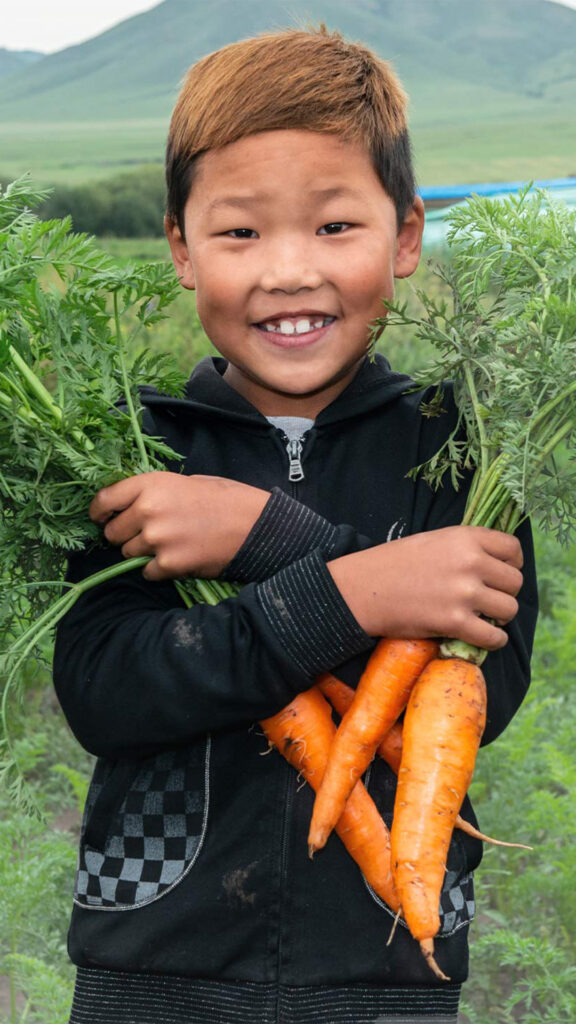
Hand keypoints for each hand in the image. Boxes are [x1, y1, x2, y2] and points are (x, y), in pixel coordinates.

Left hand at [89, 472, 269, 579]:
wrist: (255, 526)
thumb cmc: (226, 499)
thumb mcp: (187, 482)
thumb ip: (155, 493)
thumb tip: (130, 507)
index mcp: (151, 484)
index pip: (105, 500)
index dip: (99, 513)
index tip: (101, 520)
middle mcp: (148, 510)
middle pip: (113, 533)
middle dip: (124, 536)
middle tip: (145, 535)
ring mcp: (157, 539)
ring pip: (128, 554)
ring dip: (142, 553)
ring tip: (169, 546)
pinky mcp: (169, 564)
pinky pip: (147, 572)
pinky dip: (158, 570)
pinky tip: (178, 559)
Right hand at [328, 525, 523, 649]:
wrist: (362, 588)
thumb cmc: (393, 564)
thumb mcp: (434, 541)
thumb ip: (466, 548)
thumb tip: (495, 566)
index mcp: (465, 537)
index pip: (513, 549)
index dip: (512, 564)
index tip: (501, 574)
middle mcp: (470, 562)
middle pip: (515, 582)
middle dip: (504, 592)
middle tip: (486, 599)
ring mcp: (464, 593)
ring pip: (510, 609)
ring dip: (499, 617)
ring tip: (482, 617)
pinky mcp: (455, 622)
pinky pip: (494, 637)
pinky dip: (493, 640)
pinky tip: (482, 637)